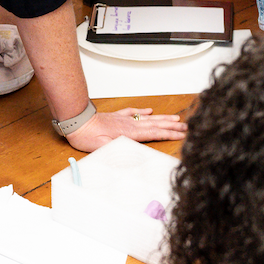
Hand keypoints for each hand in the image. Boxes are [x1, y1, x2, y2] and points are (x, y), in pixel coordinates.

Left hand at [66, 107, 186, 152]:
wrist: (77, 121)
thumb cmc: (86, 135)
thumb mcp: (101, 147)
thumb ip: (117, 148)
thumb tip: (132, 152)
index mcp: (128, 133)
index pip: (154, 133)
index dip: (169, 134)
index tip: (182, 134)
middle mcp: (129, 124)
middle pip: (155, 124)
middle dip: (172, 126)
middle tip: (186, 126)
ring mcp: (124, 119)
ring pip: (148, 118)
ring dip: (162, 118)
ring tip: (175, 118)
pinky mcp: (117, 116)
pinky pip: (133, 112)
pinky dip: (143, 111)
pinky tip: (149, 110)